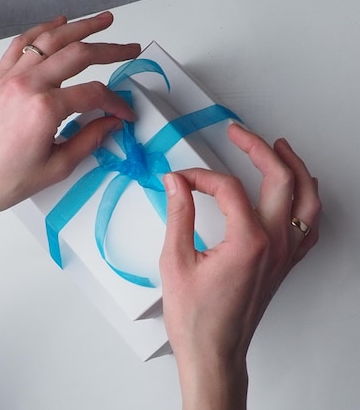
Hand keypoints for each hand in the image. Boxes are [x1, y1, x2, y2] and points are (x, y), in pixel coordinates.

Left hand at [0, 12, 138, 221]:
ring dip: (79, 27)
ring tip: (102, 21)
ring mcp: (9, 78)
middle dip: (109, 49)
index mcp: (43, 108)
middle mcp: (26, 85)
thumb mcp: (56, 167)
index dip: (116, 102)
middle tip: (130, 48)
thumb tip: (111, 123)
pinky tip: (56, 24)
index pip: (94, 93)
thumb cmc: (2, 180)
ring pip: (50, 39)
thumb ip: (89, 140)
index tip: (125, 112)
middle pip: (77, 54)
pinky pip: (22, 44)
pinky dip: (42, 31)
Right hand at [159, 124, 320, 408]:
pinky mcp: (284, 265)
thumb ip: (178, 214)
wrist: (213, 352)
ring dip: (295, 169)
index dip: (200, 176)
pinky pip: (309, 226)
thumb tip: (177, 183)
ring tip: (280, 149)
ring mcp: (284, 255)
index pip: (228, 188)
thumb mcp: (176, 261)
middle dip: (259, 149)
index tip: (181, 179)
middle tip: (238, 133)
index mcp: (247, 241)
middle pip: (281, 180)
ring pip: (307, 200)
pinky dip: (306, 202)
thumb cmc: (196, 317)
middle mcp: (274, 245)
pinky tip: (298, 193)